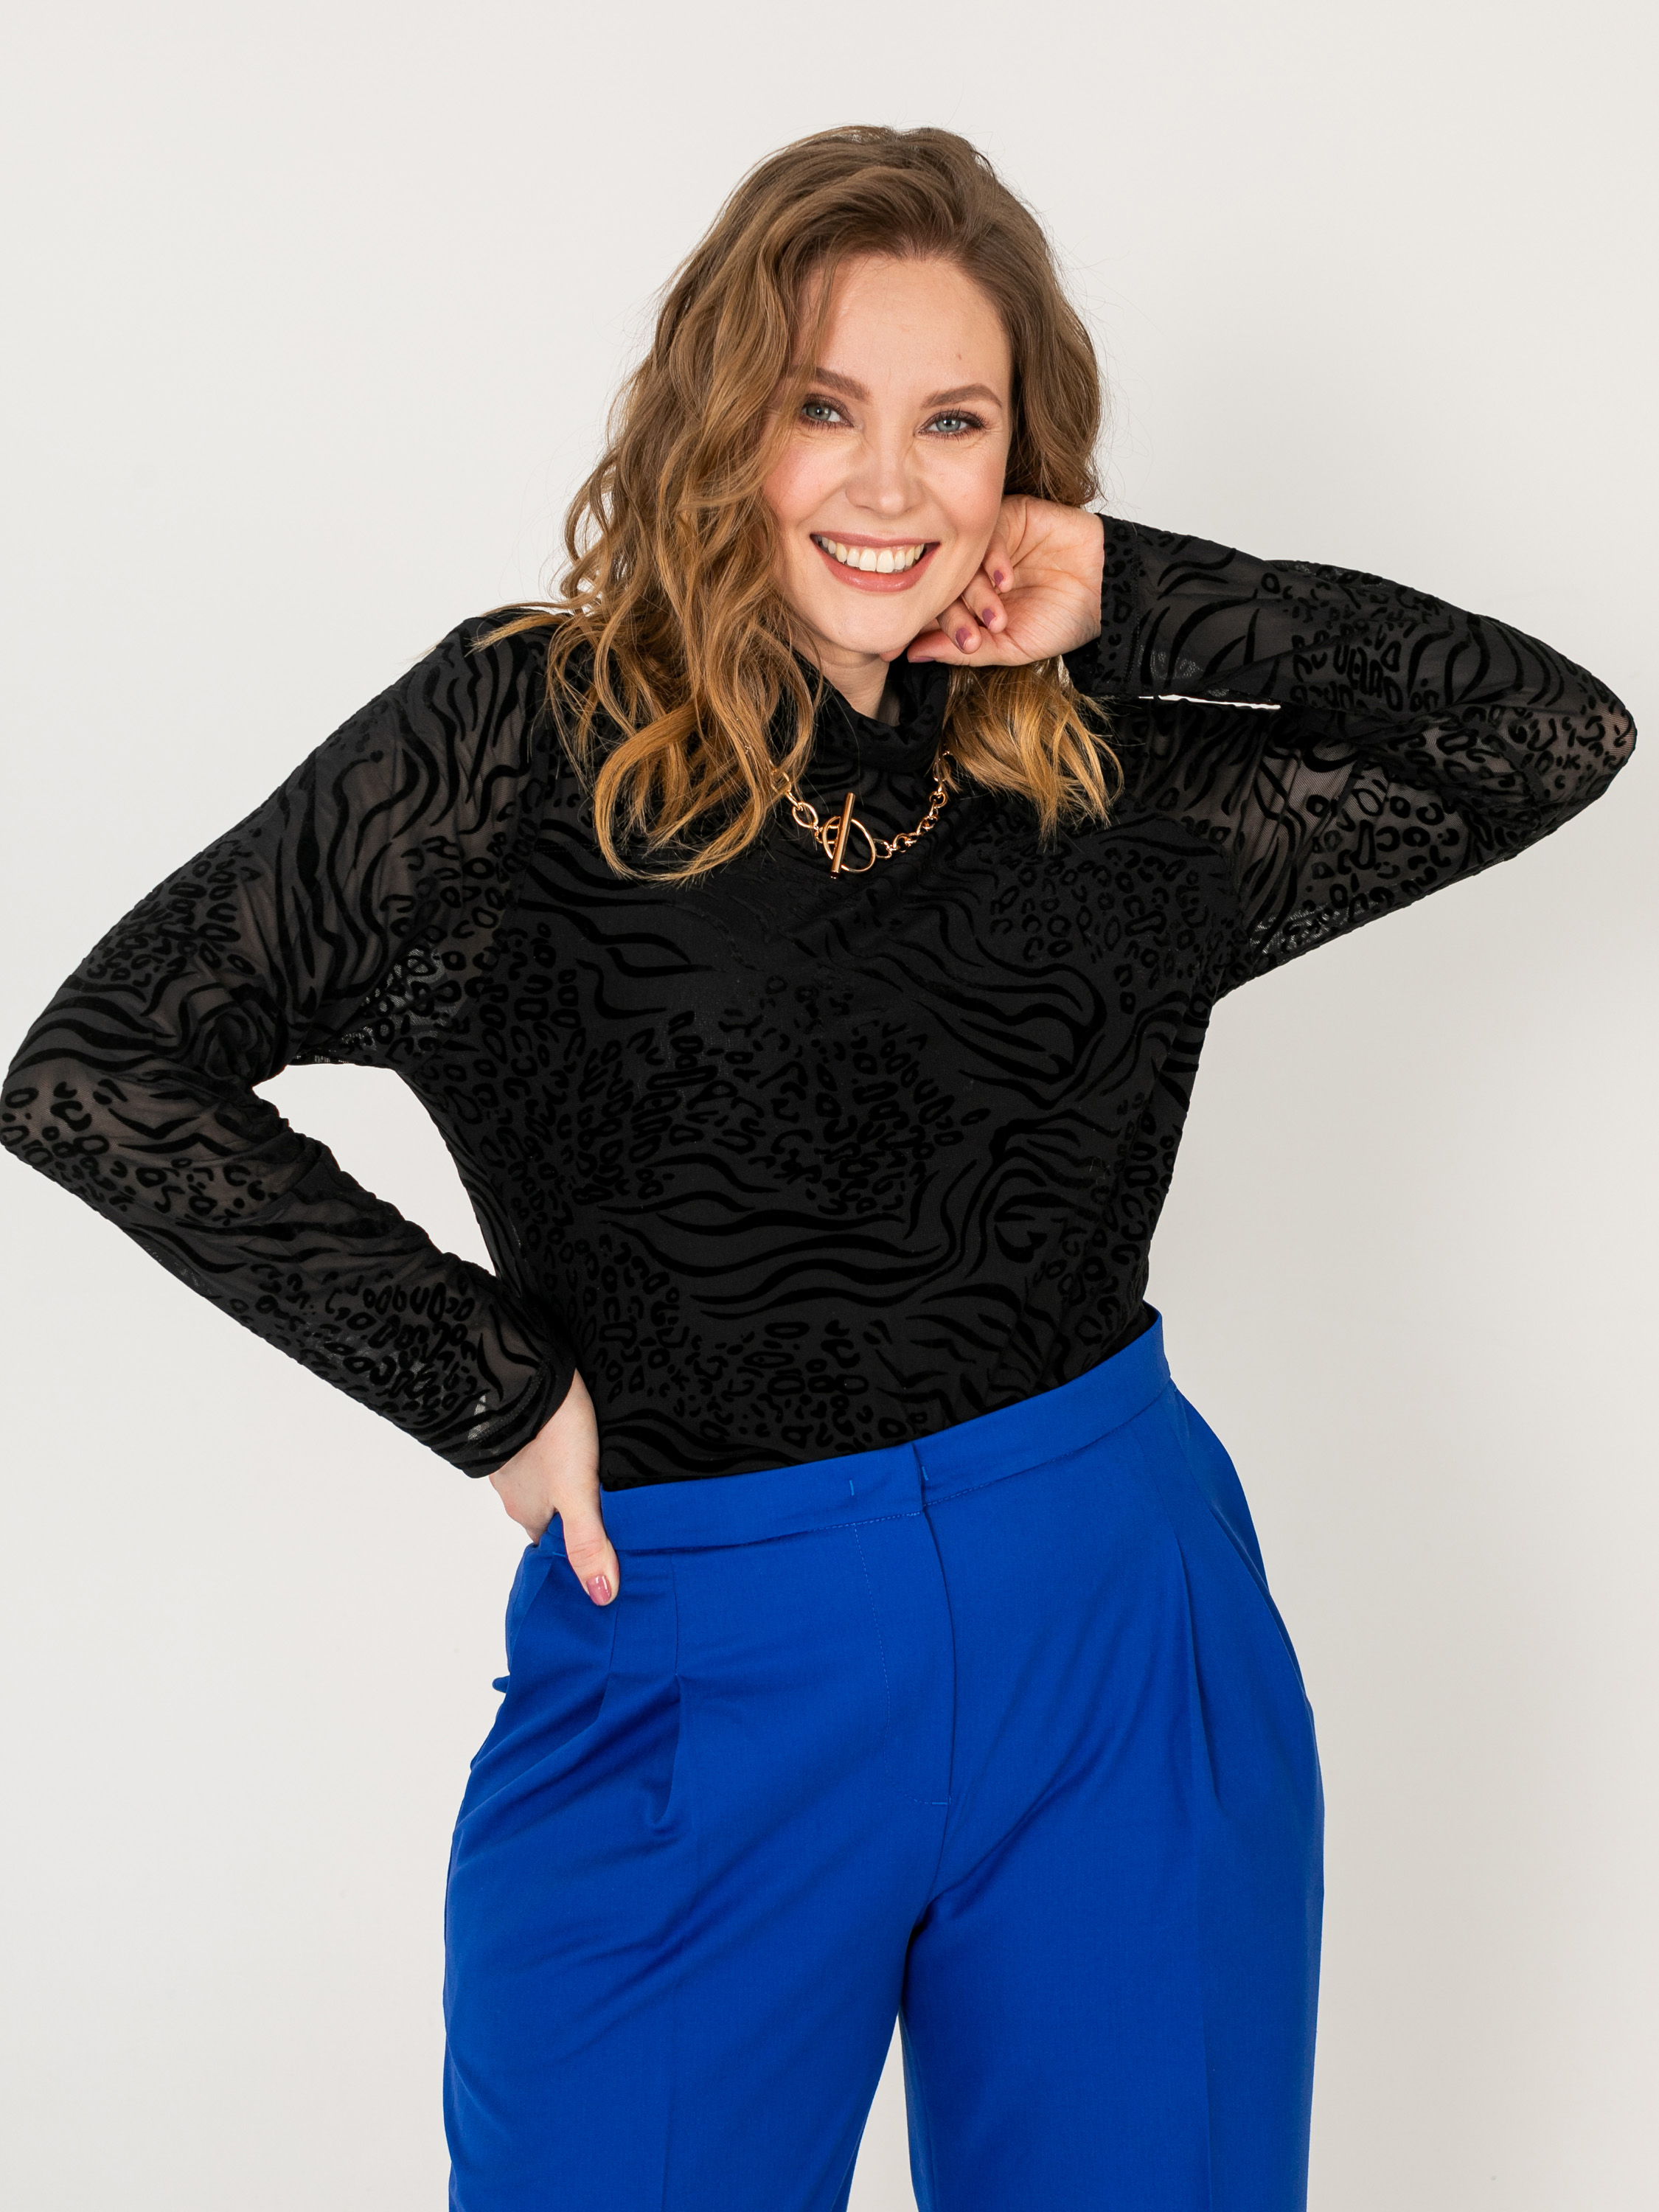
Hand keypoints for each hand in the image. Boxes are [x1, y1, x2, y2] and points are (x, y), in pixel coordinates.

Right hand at [487, 1369, 617, 1605]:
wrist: (520, 1372)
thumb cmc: (550, 1433)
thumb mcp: (577, 1493)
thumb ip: (588, 1543)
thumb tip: (601, 1596)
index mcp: (527, 1513)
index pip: (552, 1548)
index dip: (575, 1556)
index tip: (603, 1560)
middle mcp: (516, 1491)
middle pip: (550, 1516)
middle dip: (576, 1520)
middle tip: (614, 1520)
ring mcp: (516, 1460)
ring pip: (547, 1483)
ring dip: (569, 1485)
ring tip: (605, 1482)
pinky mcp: (523, 1430)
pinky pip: (543, 1453)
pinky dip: (561, 1456)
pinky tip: (582, 1446)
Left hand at [905, 496, 1103, 669]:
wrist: (1107, 593)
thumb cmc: (1062, 621)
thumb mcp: (1009, 647)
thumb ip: (962, 651)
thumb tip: (912, 655)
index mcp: (970, 601)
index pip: (935, 608)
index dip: (929, 629)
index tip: (929, 647)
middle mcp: (975, 571)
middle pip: (943, 585)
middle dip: (955, 616)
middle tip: (974, 636)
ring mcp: (991, 543)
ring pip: (963, 561)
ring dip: (976, 593)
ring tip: (997, 615)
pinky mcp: (1011, 516)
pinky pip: (988, 533)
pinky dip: (992, 560)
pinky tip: (1006, 581)